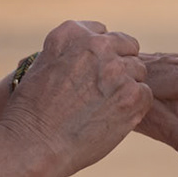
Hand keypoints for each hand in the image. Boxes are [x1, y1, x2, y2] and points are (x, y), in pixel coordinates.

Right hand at [0, 21, 151, 176]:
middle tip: (103, 92)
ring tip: (103, 108)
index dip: (100, 54)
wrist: (34, 144)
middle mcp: (96, 45)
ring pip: (138, 71)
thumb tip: (93, 57)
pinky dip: (134, 107)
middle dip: (118, 67)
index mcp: (71, 33)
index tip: (92, 71)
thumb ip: (70, 52)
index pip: (102, 33)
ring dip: (126, 87)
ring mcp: (116, 69)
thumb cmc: (32, 112)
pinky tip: (112, 118)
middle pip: (126, 48)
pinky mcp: (132, 94)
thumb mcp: (42, 65)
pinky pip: (145, 93)